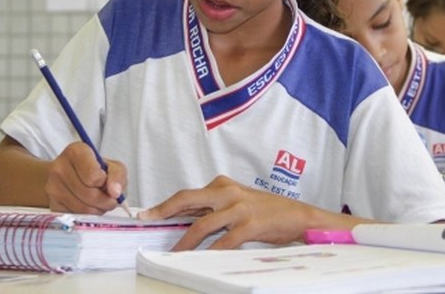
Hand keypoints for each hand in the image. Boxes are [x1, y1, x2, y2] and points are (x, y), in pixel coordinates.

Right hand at [46, 141, 127, 214]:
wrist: (70, 176)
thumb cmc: (94, 169)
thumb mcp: (112, 166)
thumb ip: (117, 175)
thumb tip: (115, 192)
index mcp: (76, 152)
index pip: (93, 176)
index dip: (105, 183)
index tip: (106, 181)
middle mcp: (59, 167)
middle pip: (89, 194)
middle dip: (105, 200)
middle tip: (109, 197)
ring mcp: (53, 186)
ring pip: (83, 208)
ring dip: (97, 209)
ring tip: (99, 201)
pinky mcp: (52, 203)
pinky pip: (75, 216)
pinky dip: (87, 215)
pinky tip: (88, 205)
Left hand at [138, 175, 315, 249]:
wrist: (297, 215)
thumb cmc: (265, 210)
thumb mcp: (237, 201)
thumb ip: (214, 207)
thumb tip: (185, 219)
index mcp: (222, 185)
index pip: (187, 194)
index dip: (166, 204)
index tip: (149, 214)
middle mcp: (227, 192)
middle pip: (188, 200)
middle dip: (164, 211)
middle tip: (148, 221)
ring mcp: (238, 208)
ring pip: (202, 225)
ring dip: (184, 242)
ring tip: (173, 253)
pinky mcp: (250, 225)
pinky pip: (224, 242)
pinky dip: (210, 252)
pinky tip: (201, 260)